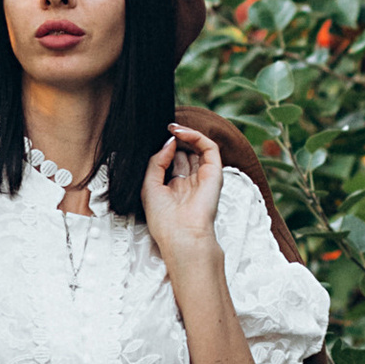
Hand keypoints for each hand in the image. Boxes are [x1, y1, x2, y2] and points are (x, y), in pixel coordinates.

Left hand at [142, 117, 223, 273]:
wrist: (182, 235)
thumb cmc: (164, 219)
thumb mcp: (150, 185)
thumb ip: (157, 161)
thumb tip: (170, 141)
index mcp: (175, 188)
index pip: (172, 161)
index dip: (164, 148)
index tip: (153, 137)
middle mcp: (190, 181)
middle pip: (184, 152)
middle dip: (174, 139)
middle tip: (164, 129)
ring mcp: (203, 177)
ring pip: (197, 147)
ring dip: (184, 134)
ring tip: (171, 128)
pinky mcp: (214, 173)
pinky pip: (209, 147)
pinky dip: (195, 136)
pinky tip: (180, 133)